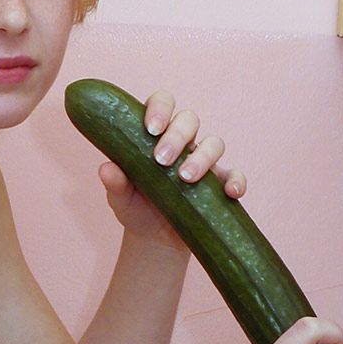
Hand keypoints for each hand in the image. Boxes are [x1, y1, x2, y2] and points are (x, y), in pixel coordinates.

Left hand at [98, 89, 245, 246]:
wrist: (154, 240)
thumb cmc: (135, 208)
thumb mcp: (120, 198)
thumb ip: (114, 182)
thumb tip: (106, 168)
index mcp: (155, 134)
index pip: (162, 104)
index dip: (160, 108)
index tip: (151, 129)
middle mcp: (182, 142)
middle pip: (189, 119)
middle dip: (177, 136)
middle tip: (161, 160)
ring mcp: (203, 162)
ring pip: (214, 143)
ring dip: (202, 157)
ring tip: (185, 179)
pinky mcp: (219, 185)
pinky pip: (234, 175)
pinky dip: (236, 180)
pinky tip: (230, 192)